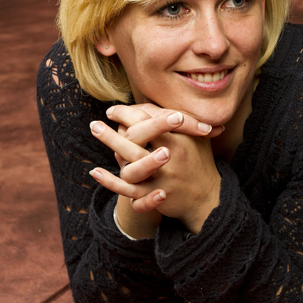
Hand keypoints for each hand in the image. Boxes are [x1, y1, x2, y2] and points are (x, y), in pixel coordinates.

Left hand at [89, 106, 220, 233]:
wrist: (208, 196)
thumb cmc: (199, 161)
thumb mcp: (194, 137)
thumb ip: (175, 121)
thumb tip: (148, 106)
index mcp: (178, 140)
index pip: (149, 120)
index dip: (129, 113)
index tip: (114, 111)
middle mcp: (169, 157)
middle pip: (136, 138)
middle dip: (113, 130)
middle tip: (94, 124)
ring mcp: (160, 178)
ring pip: (129, 164)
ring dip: (110, 147)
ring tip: (94, 135)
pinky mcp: (153, 195)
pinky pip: (127, 189)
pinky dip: (109, 181)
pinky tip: (94, 171)